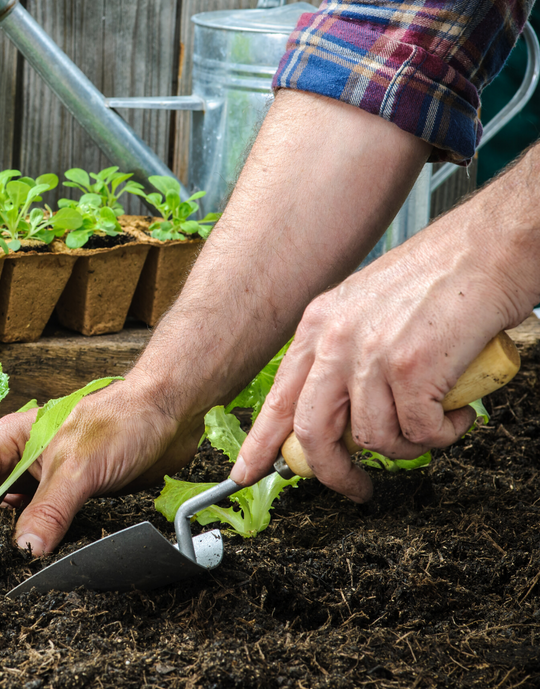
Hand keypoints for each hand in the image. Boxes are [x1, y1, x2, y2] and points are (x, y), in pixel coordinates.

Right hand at [0, 373, 204, 554]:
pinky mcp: (72, 497)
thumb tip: (23, 550)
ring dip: (11, 539)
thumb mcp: (77, 467)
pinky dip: (40, 542)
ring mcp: (48, 480)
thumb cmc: (121, 421)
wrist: (170, 414)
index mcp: (12, 439)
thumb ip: (49, 509)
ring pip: (17, 516)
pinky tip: (38, 562)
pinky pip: (47, 525)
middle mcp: (24, 460)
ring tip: (0, 569)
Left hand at [230, 212, 526, 500]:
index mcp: (318, 326)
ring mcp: (370, 355)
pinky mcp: (411, 369)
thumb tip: (340, 413)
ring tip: (433, 425)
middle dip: (332, 472)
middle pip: (312, 431)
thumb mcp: (365, 309)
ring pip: (374, 439)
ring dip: (408, 447)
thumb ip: (344, 355)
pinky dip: (443, 434)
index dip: (261, 443)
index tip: (246, 473)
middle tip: (356, 488)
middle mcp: (335, 340)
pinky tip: (456, 412)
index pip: (278, 398)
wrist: (489, 248)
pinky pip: (419, 433)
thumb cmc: (439, 278)